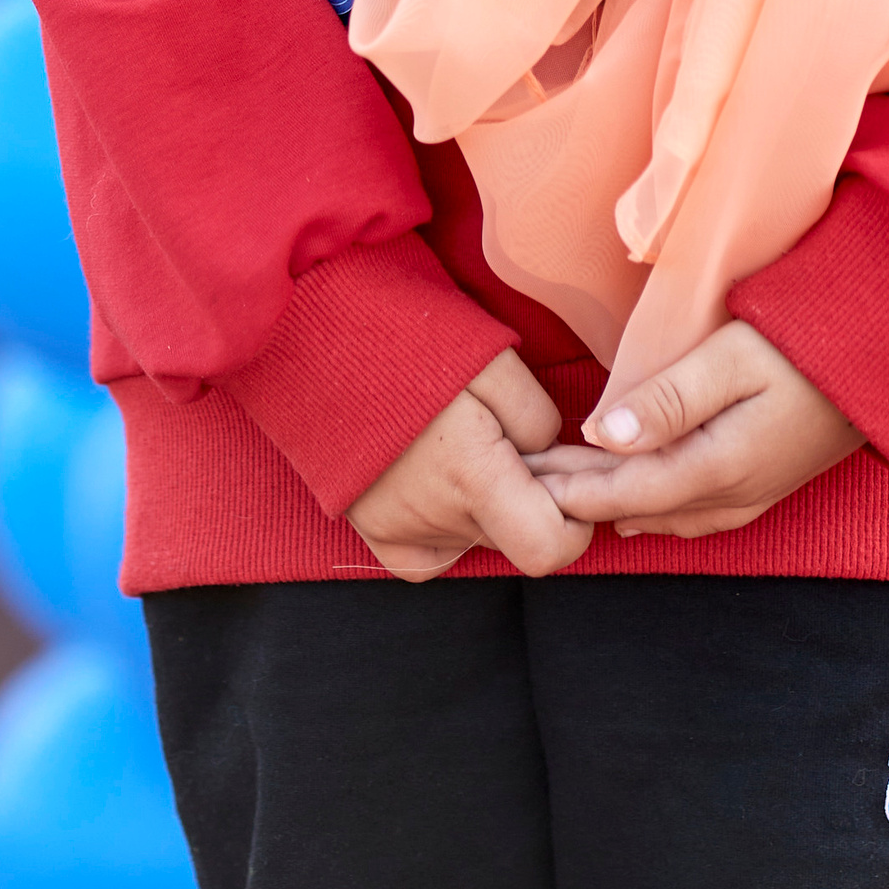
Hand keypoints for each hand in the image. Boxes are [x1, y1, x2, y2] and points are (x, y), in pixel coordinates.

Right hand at [346, 350, 593, 583]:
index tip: (569, 479)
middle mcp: (434, 516)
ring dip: (489, 503)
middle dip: (531, 495)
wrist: (313, 331)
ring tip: (464, 440)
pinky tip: (442, 484)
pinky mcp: (370, 529)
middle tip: (511, 434)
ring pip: (477, 538)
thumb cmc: (404, 333)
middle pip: (514, 536)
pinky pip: (430, 557)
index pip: (549, 549)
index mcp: (471, 474)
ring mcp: (396, 529)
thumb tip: (548, 458)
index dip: (575, 523)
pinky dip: (449, 530)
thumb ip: (537, 419)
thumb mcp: (493, 358)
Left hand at [526, 321, 862, 540]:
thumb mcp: (732, 359)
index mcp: (717, 469)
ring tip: (563, 486)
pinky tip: (629, 497)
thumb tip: (602, 434)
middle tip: (524, 482)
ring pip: (661, 516)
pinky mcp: (761, 486)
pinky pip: (688, 513)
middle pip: (635, 508)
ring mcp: (749, 498)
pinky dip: (646, 504)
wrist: (887, 363)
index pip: (622, 490)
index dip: (569, 487)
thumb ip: (668, 400)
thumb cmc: (808, 346)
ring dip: (610, 501)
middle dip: (578, 498)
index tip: (522, 478)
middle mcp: (730, 498)